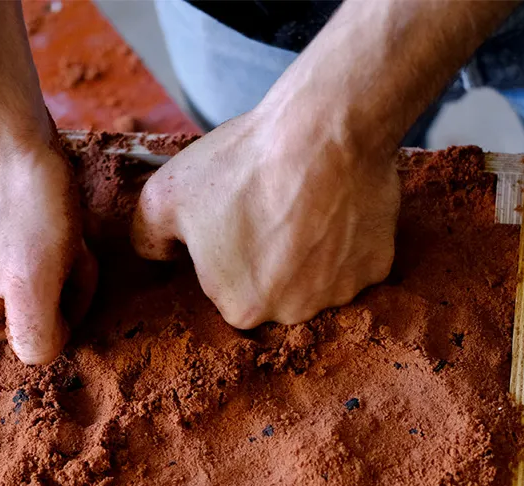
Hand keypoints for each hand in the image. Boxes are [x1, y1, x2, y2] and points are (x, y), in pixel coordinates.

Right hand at [0, 141, 96, 363]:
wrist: (3, 125)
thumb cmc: (21, 199)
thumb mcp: (32, 281)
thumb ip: (35, 335)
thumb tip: (42, 354)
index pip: (46, 341)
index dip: (68, 303)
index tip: (59, 265)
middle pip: (49, 312)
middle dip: (69, 278)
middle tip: (61, 239)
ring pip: (51, 280)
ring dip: (68, 254)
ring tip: (56, 221)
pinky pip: (44, 251)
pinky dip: (60, 234)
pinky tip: (51, 209)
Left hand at [131, 104, 399, 328]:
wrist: (322, 131)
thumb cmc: (240, 166)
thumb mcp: (163, 198)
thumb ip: (147, 238)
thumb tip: (155, 256)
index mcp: (239, 310)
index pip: (227, 292)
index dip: (228, 255)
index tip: (235, 221)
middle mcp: (292, 316)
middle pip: (274, 293)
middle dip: (269, 260)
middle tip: (270, 210)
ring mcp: (340, 295)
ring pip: (316, 279)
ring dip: (309, 252)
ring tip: (304, 204)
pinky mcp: (376, 268)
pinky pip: (354, 261)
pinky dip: (345, 239)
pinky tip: (334, 206)